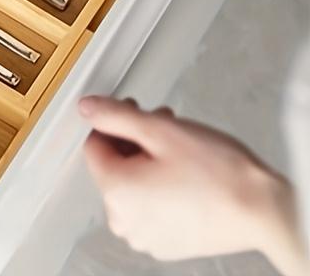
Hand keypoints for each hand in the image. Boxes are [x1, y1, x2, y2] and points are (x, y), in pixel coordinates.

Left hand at [79, 96, 307, 274]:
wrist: (265, 213)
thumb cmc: (217, 172)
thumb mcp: (160, 130)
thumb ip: (115, 115)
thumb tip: (86, 108)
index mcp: (115, 192)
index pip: (93, 144)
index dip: (115, 123)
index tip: (140, 113)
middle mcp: (123, 221)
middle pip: (113, 165)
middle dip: (135, 140)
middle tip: (166, 126)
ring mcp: (144, 237)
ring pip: (132, 184)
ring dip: (148, 160)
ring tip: (181, 149)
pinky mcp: (165, 244)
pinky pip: (149, 206)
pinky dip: (160, 186)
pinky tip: (187, 175)